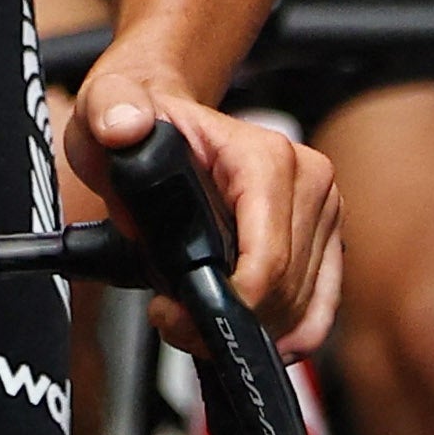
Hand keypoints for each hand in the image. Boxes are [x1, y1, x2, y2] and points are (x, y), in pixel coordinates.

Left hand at [66, 52, 342, 356]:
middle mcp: (308, 181)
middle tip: (171, 320)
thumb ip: (111, 110)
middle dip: (226, 321)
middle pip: (284, 291)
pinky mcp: (325, 237)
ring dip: (247, 328)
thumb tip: (125, 126)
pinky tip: (242, 328)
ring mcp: (322, 211)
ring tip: (191, 317)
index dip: (220, 303)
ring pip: (300, 307)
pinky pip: (320, 306)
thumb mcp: (108, 103)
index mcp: (266, 156)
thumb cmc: (141, 113)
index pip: (267, 260)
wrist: (165, 111)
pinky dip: (283, 331)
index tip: (169, 313)